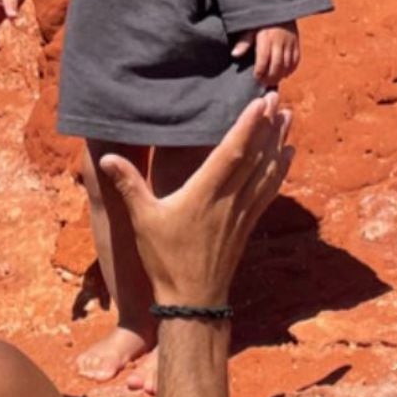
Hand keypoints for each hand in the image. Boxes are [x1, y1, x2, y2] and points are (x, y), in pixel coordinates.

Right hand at [100, 93, 292, 306]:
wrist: (194, 301)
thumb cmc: (166, 260)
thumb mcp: (143, 221)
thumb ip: (128, 185)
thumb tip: (107, 157)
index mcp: (205, 194)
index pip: (232, 153)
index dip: (247, 125)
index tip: (259, 102)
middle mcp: (230, 199)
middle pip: (256, 156)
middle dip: (268, 124)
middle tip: (277, 95)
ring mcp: (243, 212)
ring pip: (268, 170)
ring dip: (279, 141)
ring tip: (288, 116)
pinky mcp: (248, 224)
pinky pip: (270, 190)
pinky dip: (280, 168)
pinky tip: (287, 154)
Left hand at [230, 21, 300, 85]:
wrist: (279, 6)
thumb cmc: (261, 20)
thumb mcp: (250, 28)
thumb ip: (244, 42)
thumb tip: (235, 54)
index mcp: (266, 37)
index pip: (263, 60)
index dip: (260, 72)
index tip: (256, 78)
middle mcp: (279, 41)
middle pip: (277, 65)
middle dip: (270, 77)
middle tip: (265, 83)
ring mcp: (290, 42)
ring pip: (288, 64)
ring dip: (281, 75)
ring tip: (273, 81)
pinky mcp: (297, 42)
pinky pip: (296, 60)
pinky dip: (291, 69)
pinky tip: (284, 74)